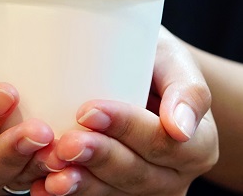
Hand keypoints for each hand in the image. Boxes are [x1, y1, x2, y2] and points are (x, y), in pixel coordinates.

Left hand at [34, 27, 217, 194]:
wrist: (138, 76)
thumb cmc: (153, 59)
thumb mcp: (174, 59)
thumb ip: (187, 89)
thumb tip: (180, 129)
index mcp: (199, 144)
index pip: (163, 142)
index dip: (126, 129)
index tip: (88, 111)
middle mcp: (175, 176)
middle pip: (137, 174)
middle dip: (99, 158)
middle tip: (65, 143)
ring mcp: (145, 191)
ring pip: (113, 193)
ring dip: (80, 184)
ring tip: (50, 170)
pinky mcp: (117, 194)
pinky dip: (68, 194)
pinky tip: (43, 186)